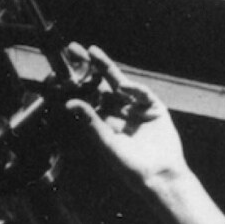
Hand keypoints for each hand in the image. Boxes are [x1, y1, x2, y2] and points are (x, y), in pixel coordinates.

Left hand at [64, 44, 188, 192]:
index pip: (88, 97)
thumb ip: (90, 121)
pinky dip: (134, 89)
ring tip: (93, 53)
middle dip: (90, 66)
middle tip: (75, 48)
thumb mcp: (106, 142)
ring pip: (120, 83)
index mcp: (104, 122)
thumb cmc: (129, 166)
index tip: (64, 68)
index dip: (77, 82)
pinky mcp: (155, 108)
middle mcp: (118, 112)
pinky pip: (142, 94)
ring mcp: (137, 109)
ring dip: (107, 68)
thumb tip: (70, 104)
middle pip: (102, 84)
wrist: (160, 175)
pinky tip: (124, 87)